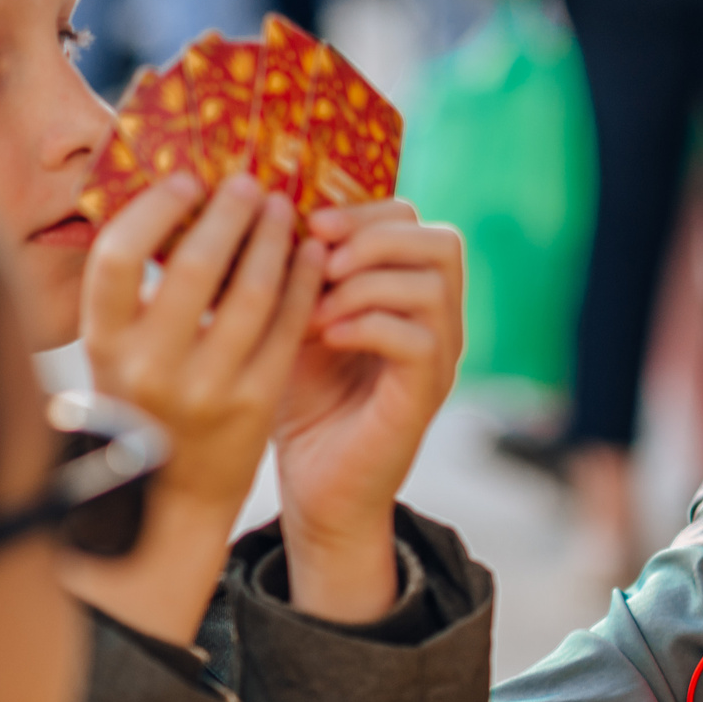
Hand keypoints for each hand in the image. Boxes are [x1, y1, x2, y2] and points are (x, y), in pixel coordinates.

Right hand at [73, 174, 323, 642]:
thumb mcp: (120, 356)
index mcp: (104, 347)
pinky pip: (289, 328)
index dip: (152, 210)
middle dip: (228, 215)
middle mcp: (150, 368)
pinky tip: (313, 255)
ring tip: (284, 210)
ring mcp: (206, 388)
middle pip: (193, 267)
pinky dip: (304, 283)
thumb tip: (166, 204)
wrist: (177, 496)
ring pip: (252, 293)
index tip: (186, 180)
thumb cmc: (148, 406)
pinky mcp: (256, 403)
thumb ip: (135, 297)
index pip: (116, 260)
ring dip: (273, 241)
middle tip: (250, 183)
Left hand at [271, 202, 463, 622]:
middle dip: (375, 238)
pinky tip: (325, 338)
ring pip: (433, 285)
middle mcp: (438, 322)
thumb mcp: (291, 323)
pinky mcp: (423, 395)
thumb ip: (295, 275)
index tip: (310, 225)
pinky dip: (368, 326)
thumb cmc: (300, 404)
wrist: (316, 490)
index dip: (367, 211)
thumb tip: (261, 212)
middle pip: (441, 242)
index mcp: (409, 296)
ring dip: (366, 284)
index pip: (417, 222)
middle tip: (320, 258)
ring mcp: (438, 359)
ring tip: (316, 308)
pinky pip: (419, 339)